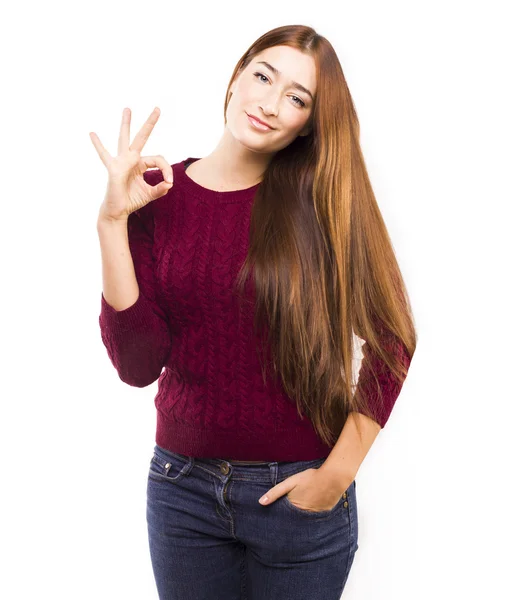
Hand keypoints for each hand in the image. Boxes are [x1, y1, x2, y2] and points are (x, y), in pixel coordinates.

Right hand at [90, 107, 173, 222]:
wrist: (118, 211)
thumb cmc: (131, 200)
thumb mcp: (150, 194)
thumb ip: (160, 189)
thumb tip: (169, 184)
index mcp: (140, 164)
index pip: (157, 160)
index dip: (166, 170)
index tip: (169, 182)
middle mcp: (130, 159)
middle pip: (141, 138)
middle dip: (149, 124)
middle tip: (157, 109)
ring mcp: (121, 162)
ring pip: (124, 139)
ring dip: (126, 124)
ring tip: (128, 109)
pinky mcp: (114, 169)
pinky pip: (105, 156)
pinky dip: (98, 145)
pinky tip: (92, 134)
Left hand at [258, 466, 351, 511]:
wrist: (332, 478)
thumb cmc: (310, 478)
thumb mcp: (290, 482)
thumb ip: (275, 492)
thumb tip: (261, 502)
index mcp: (294, 508)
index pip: (283, 517)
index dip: (279, 517)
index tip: (273, 521)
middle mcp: (303, 515)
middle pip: (293, 520)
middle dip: (289, 520)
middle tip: (286, 519)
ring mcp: (314, 516)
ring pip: (304, 519)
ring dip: (301, 518)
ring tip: (300, 512)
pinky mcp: (324, 514)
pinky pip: (315, 517)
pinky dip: (312, 515)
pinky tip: (312, 507)